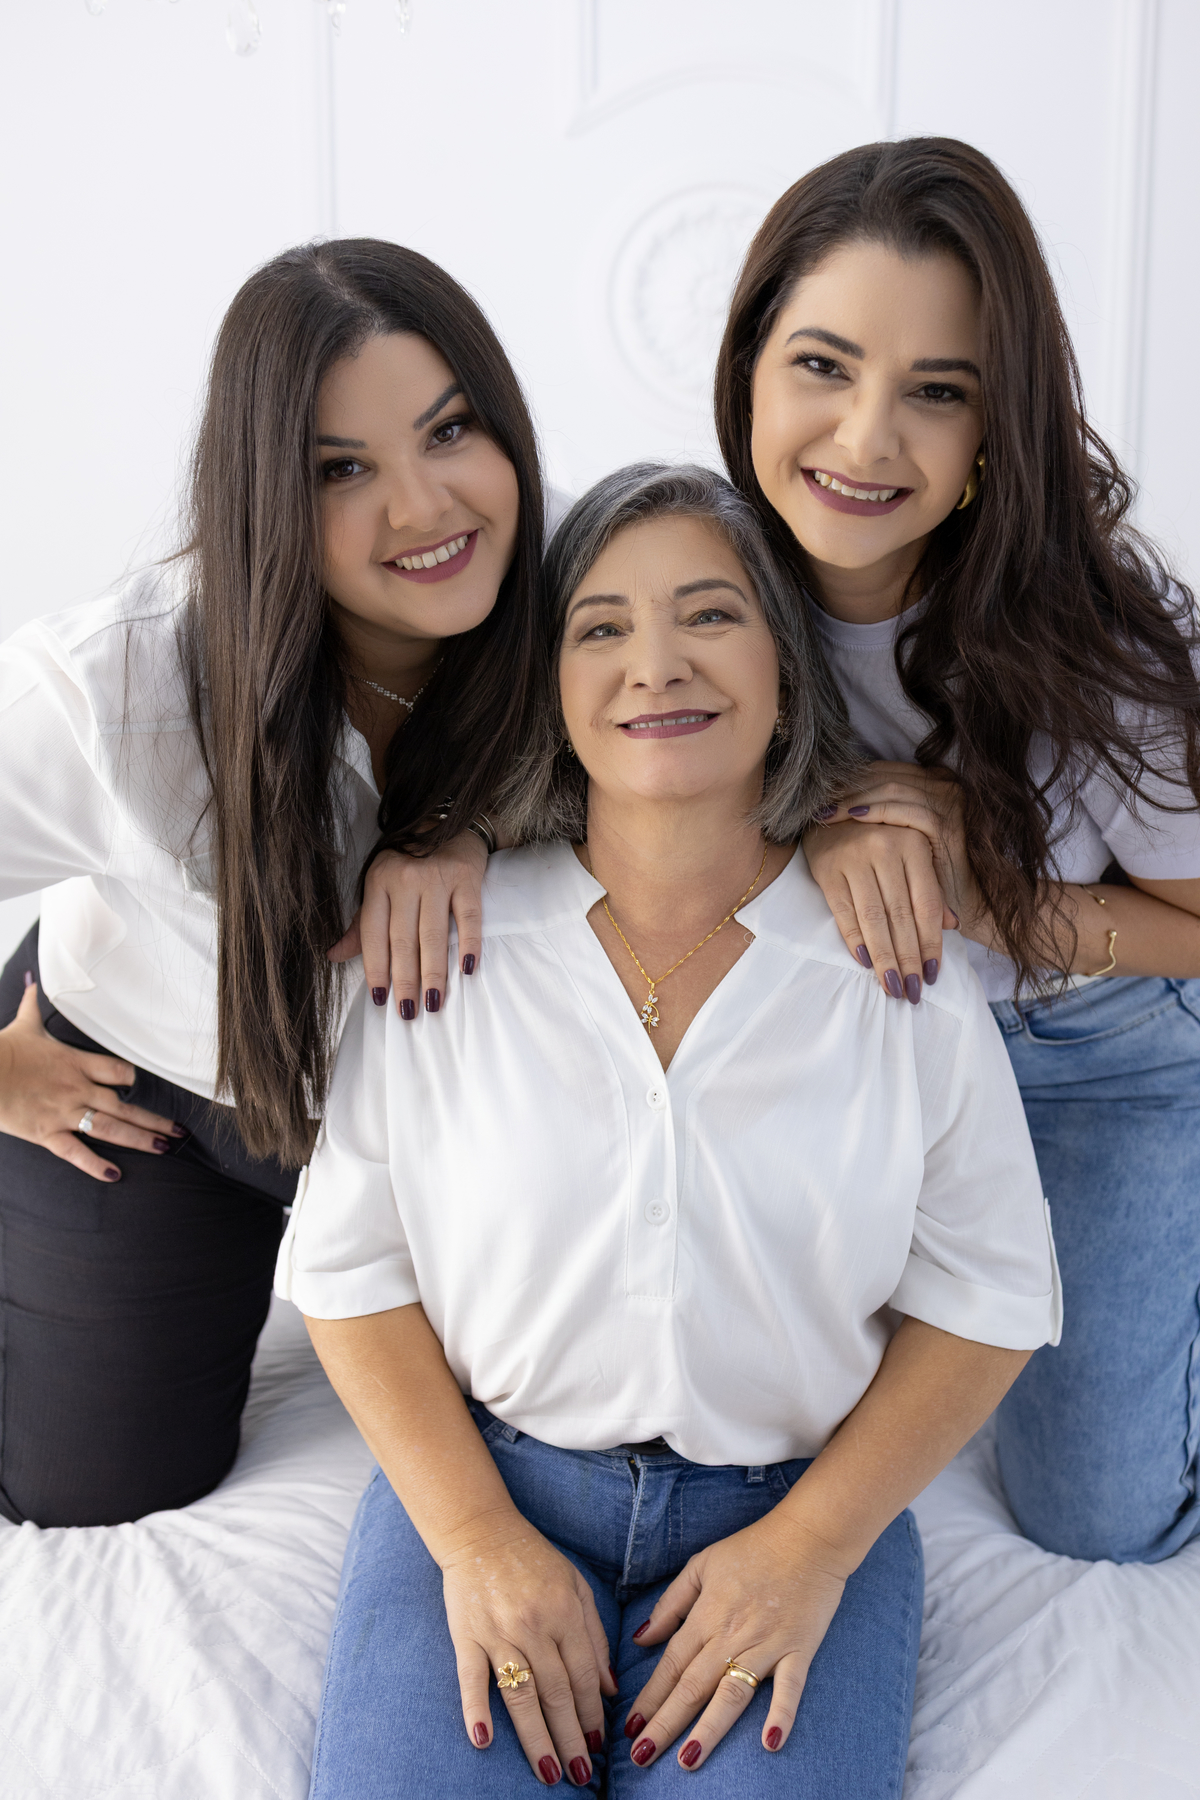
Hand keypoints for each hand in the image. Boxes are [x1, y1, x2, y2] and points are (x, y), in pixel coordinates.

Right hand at [0, 979, 184, 1179]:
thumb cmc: (2, 1049)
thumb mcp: (23, 1024)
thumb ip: (32, 1005)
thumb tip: (30, 981)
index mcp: (76, 1062)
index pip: (120, 1070)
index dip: (138, 1079)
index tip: (154, 1088)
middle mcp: (77, 1088)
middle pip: (125, 1104)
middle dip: (154, 1118)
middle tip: (180, 1130)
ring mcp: (64, 1112)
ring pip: (111, 1128)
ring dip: (139, 1139)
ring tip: (164, 1148)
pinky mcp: (46, 1133)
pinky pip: (75, 1152)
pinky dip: (95, 1165)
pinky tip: (115, 1175)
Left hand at [327, 831, 486, 1018]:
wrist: (448, 823)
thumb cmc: (409, 862)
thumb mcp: (378, 886)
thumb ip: (361, 925)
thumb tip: (333, 956)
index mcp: (378, 882)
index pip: (374, 934)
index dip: (376, 969)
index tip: (380, 999)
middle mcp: (405, 879)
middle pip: (403, 939)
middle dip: (405, 980)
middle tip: (408, 1012)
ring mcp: (437, 877)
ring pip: (433, 934)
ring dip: (434, 973)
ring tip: (433, 1002)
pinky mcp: (466, 877)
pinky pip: (468, 917)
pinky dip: (469, 945)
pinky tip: (467, 970)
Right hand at [441, 1513, 616, 1785]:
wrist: (481, 1531)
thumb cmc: (533, 1559)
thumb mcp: (576, 1585)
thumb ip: (594, 1634)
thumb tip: (610, 1688)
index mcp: (564, 1612)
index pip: (584, 1676)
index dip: (593, 1714)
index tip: (599, 1747)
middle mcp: (534, 1625)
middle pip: (556, 1693)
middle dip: (571, 1738)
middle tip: (580, 1775)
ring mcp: (498, 1631)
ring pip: (521, 1695)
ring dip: (536, 1738)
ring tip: (548, 1772)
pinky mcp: (466, 1635)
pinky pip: (471, 1678)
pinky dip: (475, 1709)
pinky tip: (483, 1740)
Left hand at [621, 1512, 847, 1772]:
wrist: (807, 1537)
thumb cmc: (751, 1548)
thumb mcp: (701, 1565)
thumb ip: (671, 1604)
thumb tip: (640, 1638)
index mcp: (706, 1616)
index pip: (670, 1665)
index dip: (649, 1698)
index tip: (629, 1729)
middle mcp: (731, 1636)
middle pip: (692, 1687)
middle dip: (665, 1724)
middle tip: (641, 1757)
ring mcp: (766, 1646)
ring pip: (731, 1694)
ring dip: (709, 1729)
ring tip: (687, 1760)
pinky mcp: (798, 1651)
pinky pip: (790, 1688)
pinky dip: (781, 1715)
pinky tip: (769, 1744)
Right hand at [804, 762, 976, 998]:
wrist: (826, 807)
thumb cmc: (876, 834)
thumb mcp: (910, 852)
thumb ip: (930, 887)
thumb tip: (952, 925)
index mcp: (914, 843)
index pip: (926, 905)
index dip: (931, 943)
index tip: (933, 975)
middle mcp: (885, 848)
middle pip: (902, 917)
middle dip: (909, 960)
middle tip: (913, 993)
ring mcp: (854, 858)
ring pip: (874, 919)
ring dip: (885, 959)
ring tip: (893, 987)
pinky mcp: (827, 869)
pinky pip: (843, 913)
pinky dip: (855, 940)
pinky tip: (865, 963)